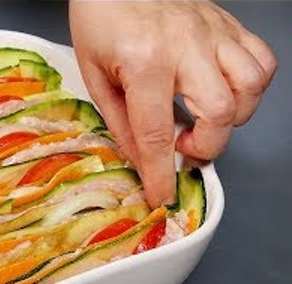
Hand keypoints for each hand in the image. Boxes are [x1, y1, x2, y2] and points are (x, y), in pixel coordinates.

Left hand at [70, 0, 275, 206]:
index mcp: (144, 61)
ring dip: (233, 118)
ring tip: (204, 121)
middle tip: (183, 149)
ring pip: (251, 87)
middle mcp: (186, 46)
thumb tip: (141, 160)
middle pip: (220, 113)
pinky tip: (224, 93)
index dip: (161, 172)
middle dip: (206, 146)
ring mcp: (212, 32)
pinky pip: (261, 60)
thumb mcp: (94, 74)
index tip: (161, 195)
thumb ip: (120, 120)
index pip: (157, 132)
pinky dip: (250, 86)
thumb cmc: (99, 17)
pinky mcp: (227, 25)